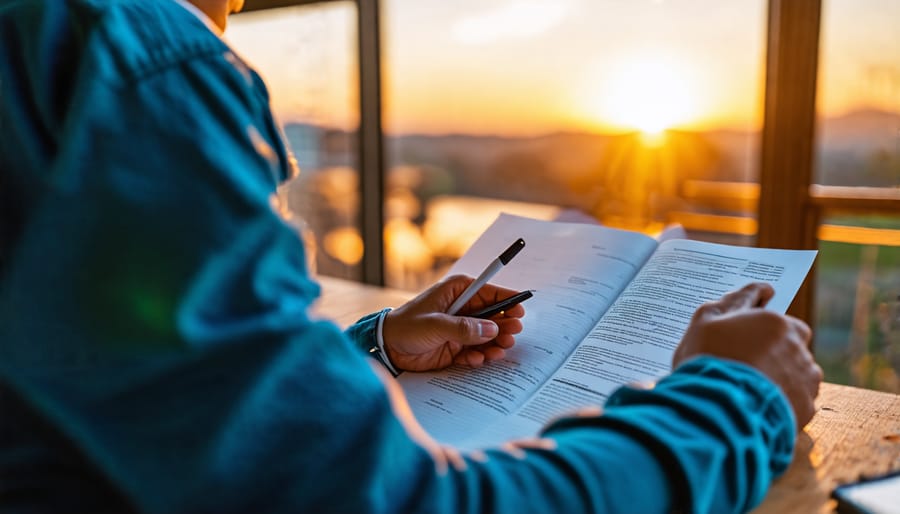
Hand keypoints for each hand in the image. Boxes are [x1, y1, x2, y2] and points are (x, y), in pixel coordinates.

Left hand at [382, 274, 524, 370]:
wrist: (387, 348)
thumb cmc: (406, 327)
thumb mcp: (434, 325)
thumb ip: (463, 328)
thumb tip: (491, 329)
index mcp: (458, 291)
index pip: (490, 291)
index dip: (507, 300)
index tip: (519, 312)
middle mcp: (463, 308)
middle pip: (494, 315)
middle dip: (504, 326)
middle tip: (510, 336)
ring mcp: (461, 328)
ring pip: (488, 335)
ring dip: (495, 344)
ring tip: (497, 351)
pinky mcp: (457, 346)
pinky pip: (476, 351)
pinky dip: (479, 356)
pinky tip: (475, 359)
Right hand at [673, 282, 822, 428]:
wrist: (715, 410)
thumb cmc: (706, 360)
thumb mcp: (705, 322)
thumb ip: (732, 302)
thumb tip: (757, 291)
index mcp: (774, 322)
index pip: (774, 317)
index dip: (759, 327)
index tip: (748, 335)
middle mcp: (796, 346)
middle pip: (790, 344)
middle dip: (775, 351)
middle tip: (746, 364)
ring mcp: (804, 378)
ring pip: (797, 372)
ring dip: (781, 376)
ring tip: (750, 389)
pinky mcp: (806, 407)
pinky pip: (797, 399)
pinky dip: (783, 401)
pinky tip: (760, 404)